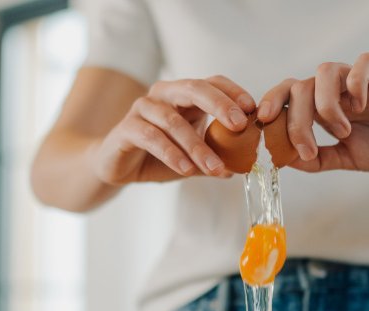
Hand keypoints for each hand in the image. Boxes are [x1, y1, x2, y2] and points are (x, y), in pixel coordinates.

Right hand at [93, 76, 254, 183]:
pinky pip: (152, 137)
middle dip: (220, 105)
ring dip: (197, 146)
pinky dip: (171, 154)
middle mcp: (162, 95)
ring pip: (173, 121)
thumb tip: (243, 166)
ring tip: (215, 168)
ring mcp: (142, 109)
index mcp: (182, 95)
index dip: (232, 92)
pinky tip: (186, 170)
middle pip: (193, 88)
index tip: (252, 109)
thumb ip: (214, 157)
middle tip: (240, 125)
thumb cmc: (156, 157)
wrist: (116, 167)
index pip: (211, 83)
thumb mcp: (191, 156)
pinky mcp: (126, 128)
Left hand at [256, 52, 368, 171]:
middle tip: (307, 148)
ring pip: (324, 72)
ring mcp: (356, 80)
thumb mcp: (346, 159)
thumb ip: (318, 159)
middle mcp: (334, 90)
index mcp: (320, 107)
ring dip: (326, 106)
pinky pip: (361, 64)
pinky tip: (361, 107)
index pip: (285, 96)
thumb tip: (284, 161)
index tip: (261, 126)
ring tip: (343, 131)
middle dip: (295, 120)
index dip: (269, 105)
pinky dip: (355, 84)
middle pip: (298, 87)